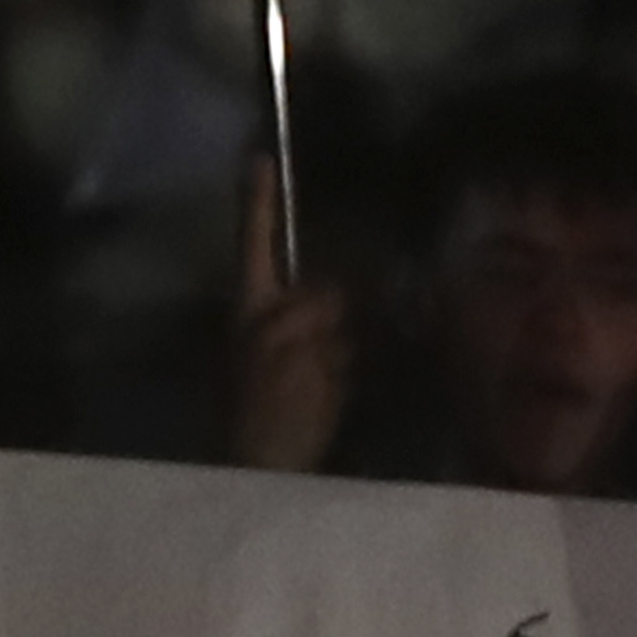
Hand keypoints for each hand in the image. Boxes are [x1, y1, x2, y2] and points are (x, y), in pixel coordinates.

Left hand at [230, 161, 355, 474]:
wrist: (266, 482)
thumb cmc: (263, 412)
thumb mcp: (284, 345)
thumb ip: (315, 309)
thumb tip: (346, 290)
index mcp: (252, 305)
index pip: (256, 240)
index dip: (259, 200)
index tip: (260, 154)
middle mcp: (274, 322)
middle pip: (316, 280)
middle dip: (345, 279)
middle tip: (375, 282)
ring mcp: (302, 355)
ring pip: (342, 316)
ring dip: (363, 317)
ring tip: (383, 323)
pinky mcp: (326, 387)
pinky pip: (354, 354)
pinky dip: (368, 353)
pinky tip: (382, 355)